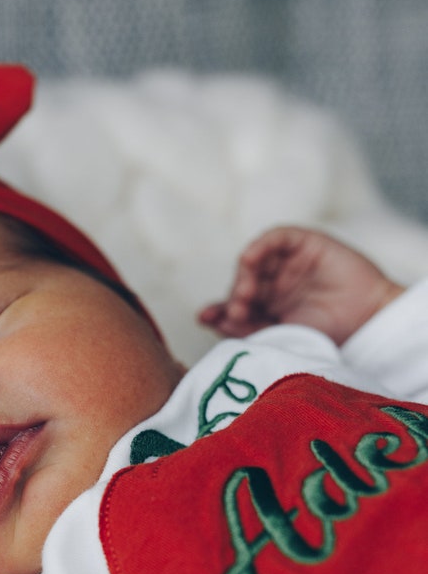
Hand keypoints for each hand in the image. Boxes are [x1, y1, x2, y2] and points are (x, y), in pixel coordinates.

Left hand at [198, 226, 403, 344]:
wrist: (368, 322)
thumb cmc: (328, 335)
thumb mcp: (280, 336)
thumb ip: (244, 328)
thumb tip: (205, 316)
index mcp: (268, 308)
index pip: (235, 305)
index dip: (219, 310)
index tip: (207, 317)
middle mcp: (275, 283)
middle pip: (242, 283)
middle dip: (234, 297)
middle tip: (237, 312)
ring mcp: (289, 263)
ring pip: (254, 260)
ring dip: (243, 276)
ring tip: (245, 297)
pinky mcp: (304, 242)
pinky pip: (275, 237)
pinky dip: (259, 245)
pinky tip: (249, 260)